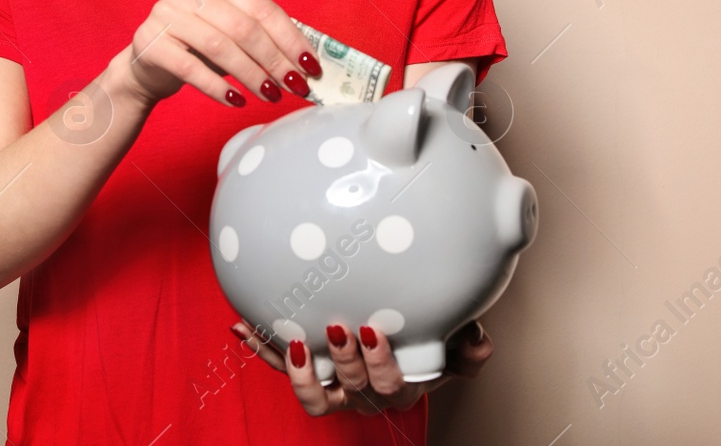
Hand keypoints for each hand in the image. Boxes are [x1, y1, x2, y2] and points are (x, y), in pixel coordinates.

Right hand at [109, 0, 320, 110]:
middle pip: (244, 27)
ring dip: (252, 75)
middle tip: (295, 86)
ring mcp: (167, 14)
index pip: (262, 8)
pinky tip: (237, 101)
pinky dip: (218, 88)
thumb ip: (263, 38)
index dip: (290, 38)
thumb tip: (306, 62)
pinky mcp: (151, 42)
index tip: (310, 65)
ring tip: (271, 96)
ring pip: (220, 47)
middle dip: (275, 60)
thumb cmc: (199, 48)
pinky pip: (191, 68)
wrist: (147, 65)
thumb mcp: (231, 34)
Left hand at [229, 318, 493, 416]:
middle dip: (343, 358)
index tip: (374, 329)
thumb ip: (468, 344)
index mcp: (403, 384)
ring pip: (312, 394)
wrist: (396, 334)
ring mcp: (334, 387)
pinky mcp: (308, 375)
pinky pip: (282, 368)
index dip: (381, 363)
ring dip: (298, 368)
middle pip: (353, 385)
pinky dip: (261, 349)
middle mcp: (366, 393)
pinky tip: (242, 326)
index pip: (392, 383)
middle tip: (338, 325)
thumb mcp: (453, 339)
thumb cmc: (426, 337)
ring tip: (291, 338)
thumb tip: (478, 345)